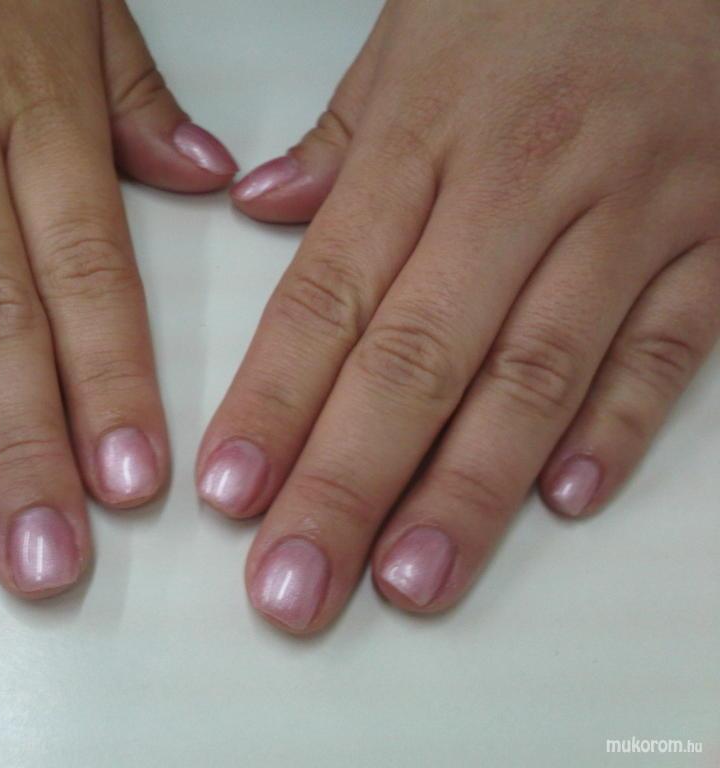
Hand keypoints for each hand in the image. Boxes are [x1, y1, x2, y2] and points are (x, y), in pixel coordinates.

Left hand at [200, 0, 719, 632]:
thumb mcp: (415, 33)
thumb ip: (339, 139)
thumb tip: (258, 208)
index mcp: (427, 137)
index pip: (328, 297)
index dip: (273, 404)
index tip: (229, 494)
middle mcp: (520, 186)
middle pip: (416, 360)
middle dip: (347, 485)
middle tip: (295, 583)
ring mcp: (626, 214)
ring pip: (534, 374)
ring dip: (468, 490)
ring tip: (410, 580)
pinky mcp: (714, 238)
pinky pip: (667, 347)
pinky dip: (619, 427)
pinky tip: (563, 502)